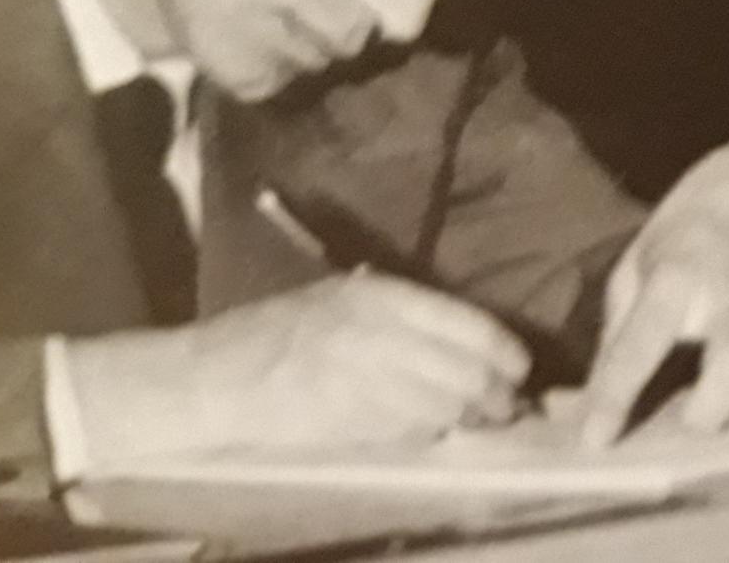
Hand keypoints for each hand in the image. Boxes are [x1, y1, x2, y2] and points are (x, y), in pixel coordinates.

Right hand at [67, 273, 529, 468]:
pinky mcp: (346, 423)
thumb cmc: (273, 333)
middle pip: (463, 371)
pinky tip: (438, 431)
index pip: (466, 324)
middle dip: (496, 392)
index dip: (503, 350)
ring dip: (470, 417)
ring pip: (443, 406)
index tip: (520, 366)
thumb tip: (461, 335)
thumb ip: (399, 312)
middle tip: (509, 404)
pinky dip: (432, 433)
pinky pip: (410, 431)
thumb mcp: (339, 298)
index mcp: (379, 296)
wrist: (208, 379)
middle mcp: (376, 335)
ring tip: (483, 420)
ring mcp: (361, 382)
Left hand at [578, 143, 728, 444]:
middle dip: (710, 412)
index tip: (596, 440)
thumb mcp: (642, 260)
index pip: (641, 342)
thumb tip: (598, 400)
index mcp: (678, 271)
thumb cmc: (692, 229)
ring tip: (725, 409)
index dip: (614, 396)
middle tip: (690, 420)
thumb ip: (621, 329)